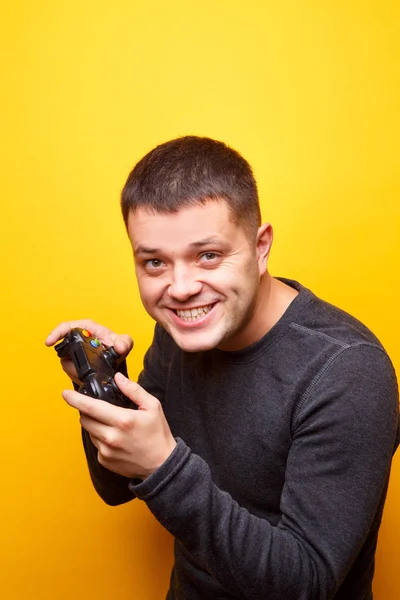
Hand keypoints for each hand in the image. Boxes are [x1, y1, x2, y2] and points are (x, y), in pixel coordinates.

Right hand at [45, 319, 132, 382]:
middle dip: (69, 360)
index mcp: (88, 328)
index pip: (67, 327)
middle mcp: (79, 338)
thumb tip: (119, 347)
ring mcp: (74, 350)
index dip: (56, 333)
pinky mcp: (73, 361)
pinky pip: (69, 369)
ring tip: (87, 372)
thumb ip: (124, 343)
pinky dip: (76, 374)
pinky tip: (85, 375)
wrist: (116, 362)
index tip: (49, 342)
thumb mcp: (124, 344)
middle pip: (64, 347)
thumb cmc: (116, 347)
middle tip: (78, 369)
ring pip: (66, 361)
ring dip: (74, 369)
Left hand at [62, 372, 176, 479]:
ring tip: (113, 425)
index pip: (91, 407)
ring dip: (95, 424)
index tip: (66, 393)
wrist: (161, 465)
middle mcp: (111, 437)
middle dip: (87, 411)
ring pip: (89, 431)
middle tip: (101, 409)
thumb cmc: (158, 434)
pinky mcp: (104, 461)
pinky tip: (116, 438)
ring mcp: (106, 451)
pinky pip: (95, 444)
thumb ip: (133, 390)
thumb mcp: (152, 406)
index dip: (75, 399)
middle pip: (85, 419)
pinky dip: (101, 438)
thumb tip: (117, 378)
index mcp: (123, 420)